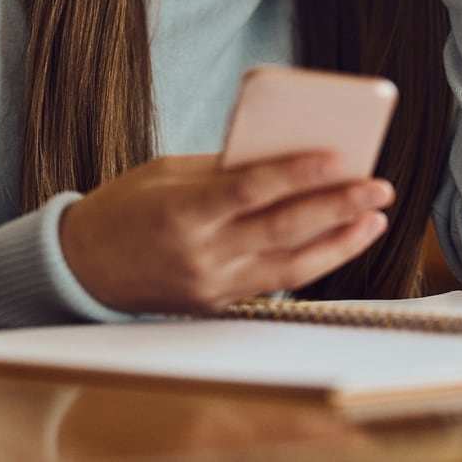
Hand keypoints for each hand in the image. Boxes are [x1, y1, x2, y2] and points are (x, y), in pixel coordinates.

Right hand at [58, 152, 393, 314]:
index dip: (297, 174)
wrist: (83, 267)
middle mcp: (200, 255)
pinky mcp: (219, 304)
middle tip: (378, 187)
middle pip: (282, 229)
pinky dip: (312, 260)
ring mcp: (212, 286)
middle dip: (336, 207)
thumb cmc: (124, 207)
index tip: (338, 158)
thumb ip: (222, 169)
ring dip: (339, 241)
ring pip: (291, 265)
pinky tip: (338, 242)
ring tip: (374, 219)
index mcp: (181, 213)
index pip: (251, 191)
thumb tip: (283, 157)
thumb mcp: (165, 173)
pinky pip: (275, 282)